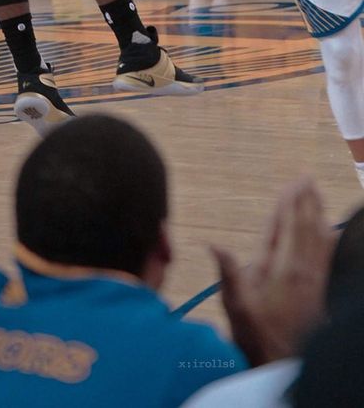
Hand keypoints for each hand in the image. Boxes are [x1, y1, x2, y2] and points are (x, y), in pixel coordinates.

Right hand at [212, 179, 333, 366]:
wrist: (284, 364)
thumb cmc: (256, 336)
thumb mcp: (235, 307)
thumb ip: (228, 273)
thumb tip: (213, 243)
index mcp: (279, 269)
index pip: (283, 227)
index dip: (287, 204)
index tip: (291, 184)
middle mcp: (301, 270)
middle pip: (305, 226)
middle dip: (305, 200)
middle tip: (306, 177)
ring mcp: (314, 280)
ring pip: (320, 237)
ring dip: (318, 213)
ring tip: (316, 194)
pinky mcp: (323, 290)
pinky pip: (329, 255)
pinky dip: (328, 237)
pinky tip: (330, 230)